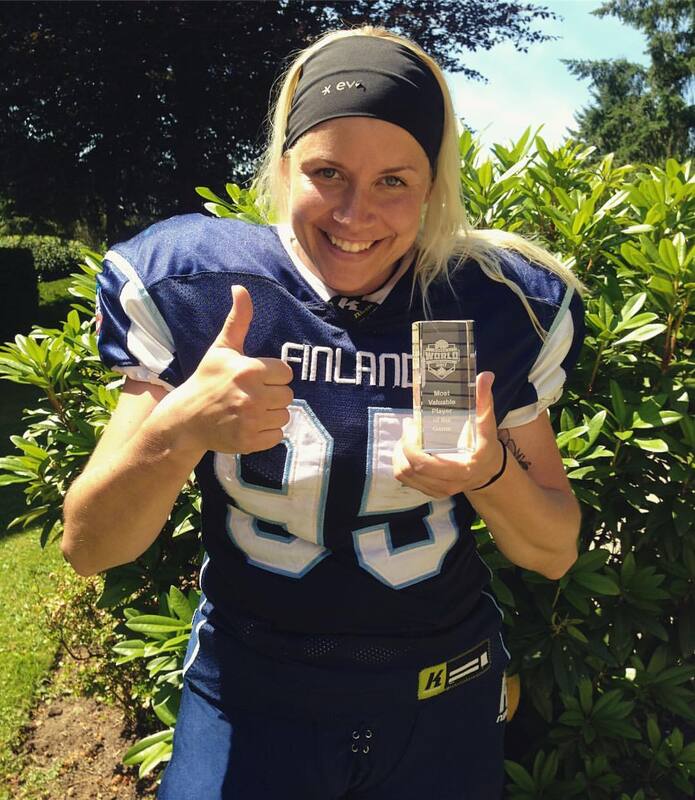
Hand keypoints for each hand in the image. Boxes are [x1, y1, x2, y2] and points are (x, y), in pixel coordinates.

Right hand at [153, 285, 293, 455]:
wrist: (186, 419)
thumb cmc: (207, 380)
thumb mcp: (222, 348)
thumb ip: (239, 320)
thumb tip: (241, 288)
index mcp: (249, 370)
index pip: (285, 373)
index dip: (273, 375)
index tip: (256, 378)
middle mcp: (252, 396)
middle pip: (287, 395)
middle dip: (273, 395)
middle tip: (252, 395)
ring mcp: (251, 420)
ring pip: (284, 416)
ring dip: (271, 414)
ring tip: (250, 410)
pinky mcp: (250, 441)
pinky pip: (277, 436)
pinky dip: (267, 433)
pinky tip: (250, 425)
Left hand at [392, 371, 503, 497]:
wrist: (487, 470)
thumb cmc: (485, 445)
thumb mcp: (486, 425)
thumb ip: (484, 402)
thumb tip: (485, 376)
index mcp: (462, 469)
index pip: (423, 464)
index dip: (409, 445)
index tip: (412, 423)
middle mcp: (448, 484)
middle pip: (410, 469)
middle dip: (403, 445)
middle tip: (409, 425)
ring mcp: (437, 490)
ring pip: (404, 475)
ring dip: (399, 454)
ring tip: (407, 436)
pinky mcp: (429, 490)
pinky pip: (405, 479)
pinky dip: (401, 462)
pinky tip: (408, 448)